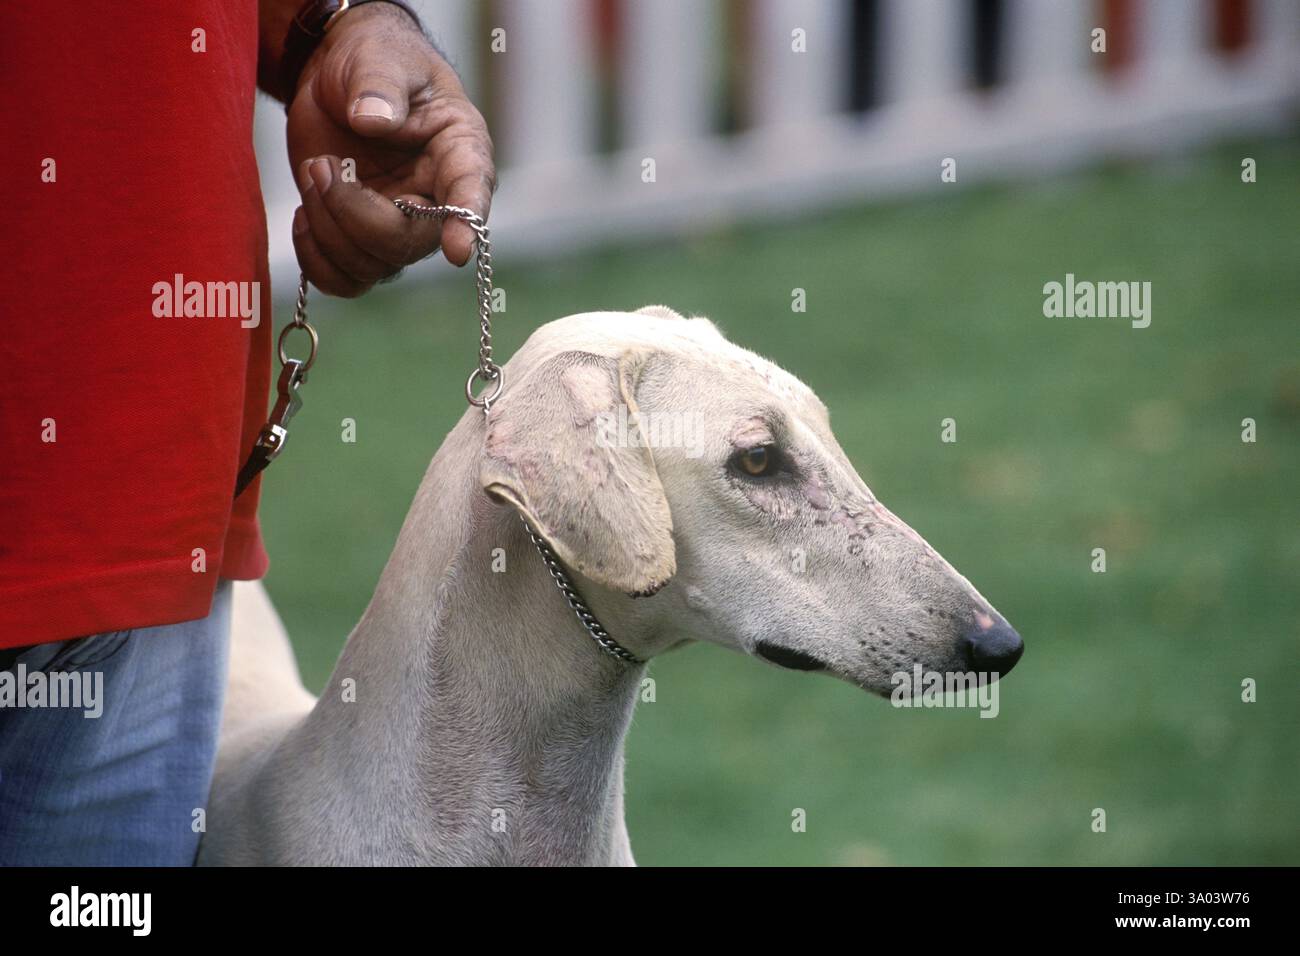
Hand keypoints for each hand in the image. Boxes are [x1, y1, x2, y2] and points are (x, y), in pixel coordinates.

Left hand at [286, 2, 494, 295]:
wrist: (336, 81)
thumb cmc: (374, 62)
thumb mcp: (379, 58)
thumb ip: (381, 85)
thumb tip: (374, 120)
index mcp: (458, 152)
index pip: (470, 193)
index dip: (464, 224)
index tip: (457, 251)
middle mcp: (435, 202)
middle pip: (406, 244)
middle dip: (352, 213)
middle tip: (321, 164)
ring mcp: (398, 228)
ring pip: (370, 266)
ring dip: (326, 226)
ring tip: (314, 169)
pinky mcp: (360, 241)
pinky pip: (342, 280)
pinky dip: (314, 258)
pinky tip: (305, 214)